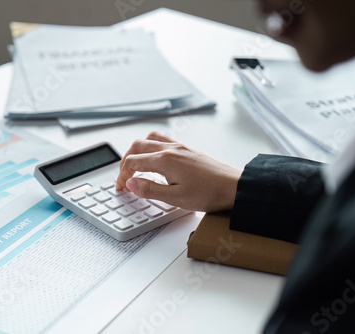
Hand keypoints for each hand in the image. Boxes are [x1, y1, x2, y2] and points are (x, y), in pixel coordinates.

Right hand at [116, 132, 241, 211]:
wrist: (234, 187)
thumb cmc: (210, 193)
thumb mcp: (176, 198)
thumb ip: (150, 190)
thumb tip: (131, 183)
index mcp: (165, 160)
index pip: (132, 162)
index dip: (121, 176)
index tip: (121, 187)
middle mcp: (171, 149)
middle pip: (137, 147)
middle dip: (125, 161)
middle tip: (123, 177)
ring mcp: (180, 147)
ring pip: (149, 139)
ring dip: (137, 151)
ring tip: (134, 165)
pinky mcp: (187, 150)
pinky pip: (162, 140)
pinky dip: (151, 147)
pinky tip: (154, 159)